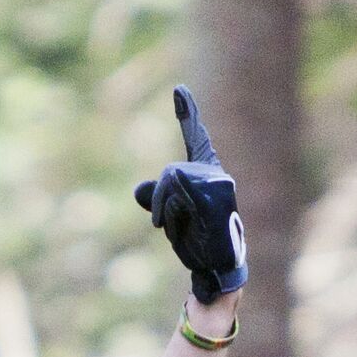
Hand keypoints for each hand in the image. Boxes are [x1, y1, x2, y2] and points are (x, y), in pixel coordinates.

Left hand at [132, 84, 249, 304]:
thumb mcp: (172, 217)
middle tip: (162, 226)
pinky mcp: (216, 194)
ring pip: (170, 181)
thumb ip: (158, 199)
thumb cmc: (197, 242)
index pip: (196, 137)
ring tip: (181, 230)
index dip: (188, 113)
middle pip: (168, 172)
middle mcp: (214, 172)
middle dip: (158, 201)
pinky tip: (188, 225)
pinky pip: (180, 188)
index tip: (179, 89)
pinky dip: (175, 209)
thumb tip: (139, 189)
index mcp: (206, 173)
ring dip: (165, 212)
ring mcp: (217, 182)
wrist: (216, 267)